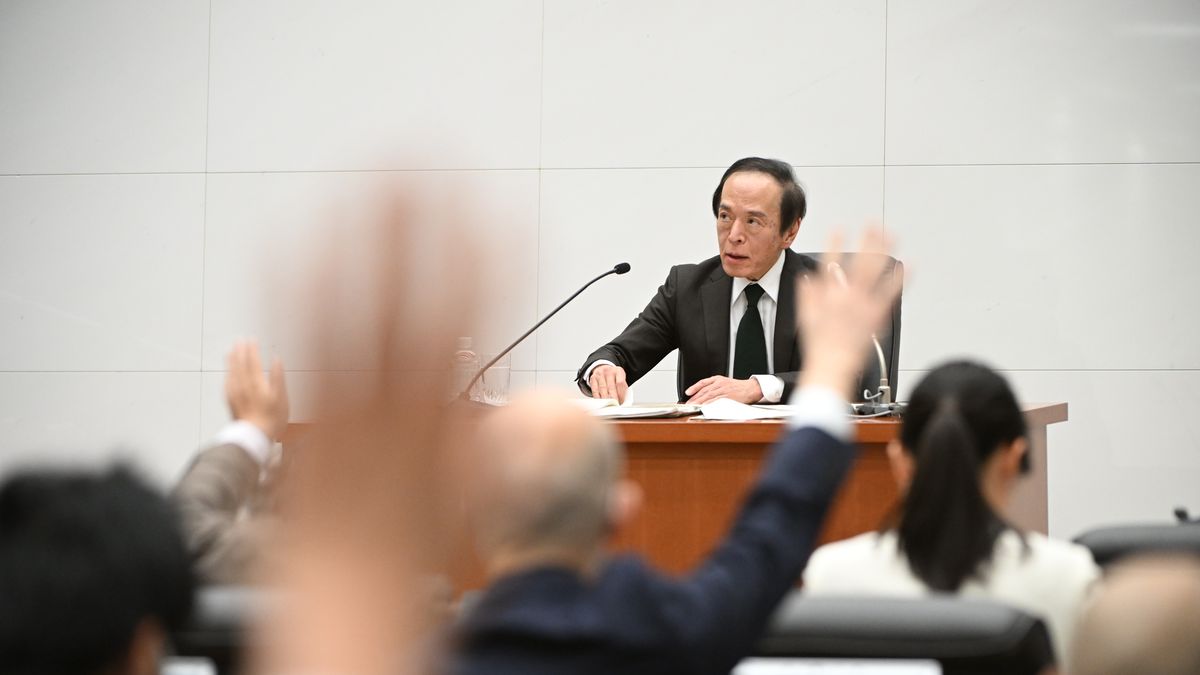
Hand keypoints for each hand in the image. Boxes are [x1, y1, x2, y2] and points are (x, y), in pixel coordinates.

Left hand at [225, 339, 288, 440]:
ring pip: (231, 372)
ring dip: (231, 360)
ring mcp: (235, 393)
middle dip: (240, 350)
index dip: (252, 349)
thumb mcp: (281, 397)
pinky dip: (227, 374)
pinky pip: (227, 383)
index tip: (252, 339)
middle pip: (240, 363)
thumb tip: (276, 359)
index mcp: (257, 382)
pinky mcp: (231, 401)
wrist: (254, 436)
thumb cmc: (272, 418)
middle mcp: (243, 385)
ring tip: (230, 351)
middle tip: (239, 340)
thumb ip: (278, 377)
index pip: (253, 361)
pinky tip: (227, 373)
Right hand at [589, 364, 628, 402]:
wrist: (604, 369)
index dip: (621, 394)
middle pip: (611, 387)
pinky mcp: (593, 379)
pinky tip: (601, 403)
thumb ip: (623, 388)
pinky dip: (598, 398)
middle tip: (615, 406)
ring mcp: (600, 374)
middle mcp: (609, 372)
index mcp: (618, 371)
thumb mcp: (621, 379)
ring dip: (606, 399)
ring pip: (602, 389)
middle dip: (613, 398)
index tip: (621, 402)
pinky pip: (595, 391)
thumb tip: (624, 401)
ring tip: (609, 406)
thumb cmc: (614, 377)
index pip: (620, 383)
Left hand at [685, 375, 761, 404]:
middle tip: (687, 403)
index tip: (688, 392)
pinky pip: (716, 401)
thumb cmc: (738, 387)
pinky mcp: (728, 397)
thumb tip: (704, 394)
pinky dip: (708, 404)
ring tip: (692, 406)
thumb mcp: (725, 383)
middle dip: (694, 397)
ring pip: (708, 396)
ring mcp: (723, 390)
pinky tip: (703, 407)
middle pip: (704, 391)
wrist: (751, 388)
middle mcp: (719, 383)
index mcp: (718, 379)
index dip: (694, 387)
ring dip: (699, 401)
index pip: (703, 382)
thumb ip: (715, 386)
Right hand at [797, 230, 902, 399]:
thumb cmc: (819, 345)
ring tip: (892, 236)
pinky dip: (900, 279)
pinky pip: (891, 293)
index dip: (834, 242)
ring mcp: (863, 304)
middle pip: (859, 262)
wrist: (833, 364)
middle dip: (866, 241)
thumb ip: (806, 294)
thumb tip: (806, 278)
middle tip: (873, 225)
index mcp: (827, 294)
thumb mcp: (805, 316)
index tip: (839, 228)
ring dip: (884, 252)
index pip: (829, 261)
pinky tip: (907, 267)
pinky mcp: (876, 314)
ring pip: (876, 272)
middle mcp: (846, 295)